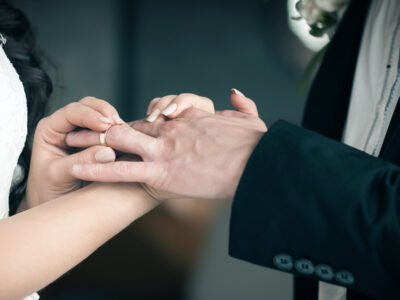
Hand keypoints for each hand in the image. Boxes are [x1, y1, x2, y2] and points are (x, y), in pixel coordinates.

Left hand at [26, 97, 122, 207]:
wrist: (54, 203)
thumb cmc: (49, 190)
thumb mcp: (59, 176)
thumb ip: (81, 162)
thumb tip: (108, 153)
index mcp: (50, 130)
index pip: (71, 113)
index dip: (89, 116)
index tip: (106, 125)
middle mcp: (67, 126)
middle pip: (88, 106)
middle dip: (105, 113)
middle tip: (118, 125)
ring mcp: (84, 132)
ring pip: (102, 115)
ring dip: (115, 122)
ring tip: (125, 133)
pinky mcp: (98, 141)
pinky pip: (111, 130)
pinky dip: (120, 132)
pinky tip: (128, 139)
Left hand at [67, 90, 266, 200]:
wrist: (258, 164)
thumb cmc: (254, 145)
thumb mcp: (249, 120)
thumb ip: (241, 103)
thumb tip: (234, 92)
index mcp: (186, 123)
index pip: (152, 120)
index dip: (133, 125)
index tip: (117, 129)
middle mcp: (169, 133)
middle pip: (128, 127)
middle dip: (103, 129)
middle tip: (81, 130)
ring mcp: (163, 152)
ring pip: (118, 143)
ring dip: (92, 143)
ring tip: (69, 144)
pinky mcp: (161, 173)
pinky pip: (122, 171)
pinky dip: (98, 170)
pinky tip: (77, 169)